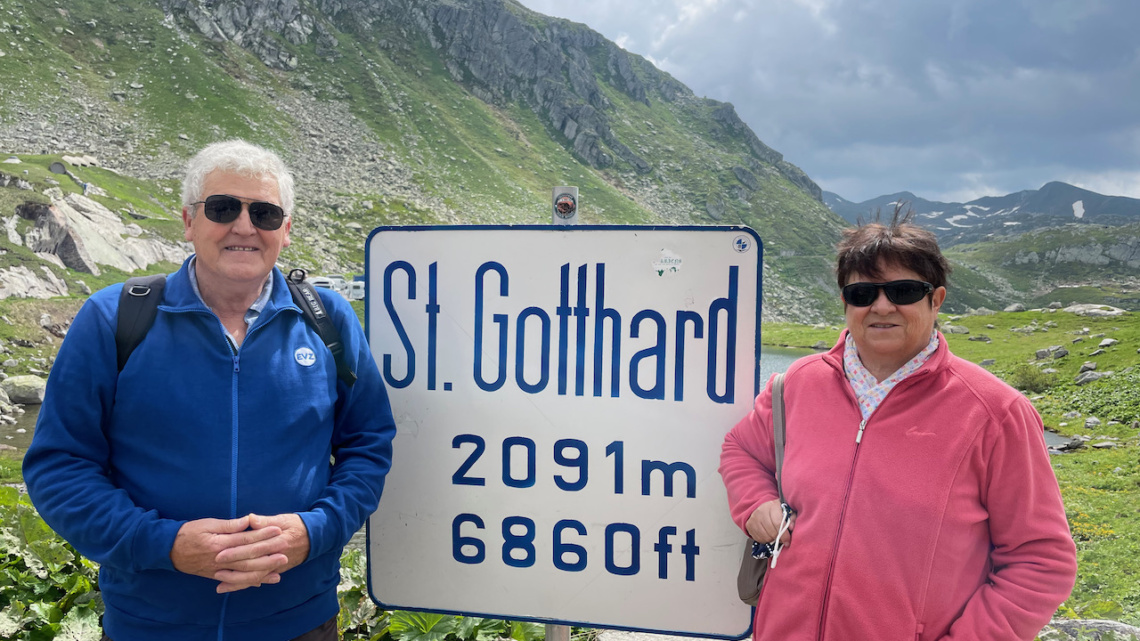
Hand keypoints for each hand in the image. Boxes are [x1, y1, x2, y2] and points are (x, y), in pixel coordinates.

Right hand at [171, 516, 288, 591]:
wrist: (168, 550)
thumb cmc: (188, 533)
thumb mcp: (207, 524)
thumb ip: (229, 525)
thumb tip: (248, 520)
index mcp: (219, 544)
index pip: (246, 539)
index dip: (263, 535)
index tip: (278, 530)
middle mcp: (220, 559)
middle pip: (248, 558)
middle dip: (268, 555)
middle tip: (286, 552)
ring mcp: (218, 570)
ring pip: (243, 574)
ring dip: (263, 572)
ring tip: (280, 570)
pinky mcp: (215, 576)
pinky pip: (234, 581)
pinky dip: (248, 582)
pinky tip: (262, 582)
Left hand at [213, 513, 310, 592]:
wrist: (315, 537)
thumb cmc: (296, 525)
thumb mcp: (283, 519)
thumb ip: (265, 521)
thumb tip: (250, 519)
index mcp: (278, 541)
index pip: (254, 547)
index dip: (236, 551)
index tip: (220, 552)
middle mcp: (277, 555)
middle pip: (253, 564)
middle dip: (233, 567)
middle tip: (215, 568)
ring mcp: (277, 565)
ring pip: (255, 576)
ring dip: (237, 581)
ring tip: (219, 584)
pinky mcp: (276, 570)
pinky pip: (259, 580)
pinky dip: (245, 585)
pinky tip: (231, 588)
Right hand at [746, 500, 795, 544]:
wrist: (762, 507)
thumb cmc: (777, 511)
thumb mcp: (787, 511)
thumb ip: (791, 518)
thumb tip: (791, 528)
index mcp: (772, 506)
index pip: (778, 523)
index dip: (784, 534)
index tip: (788, 541)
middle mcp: (761, 511)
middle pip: (771, 531)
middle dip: (778, 538)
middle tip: (782, 540)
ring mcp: (753, 518)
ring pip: (765, 536)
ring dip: (772, 540)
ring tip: (775, 537)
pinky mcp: (749, 525)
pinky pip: (758, 538)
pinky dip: (765, 540)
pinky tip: (768, 536)